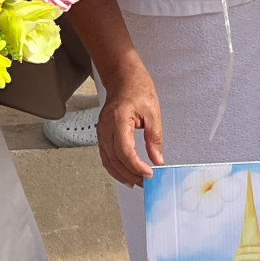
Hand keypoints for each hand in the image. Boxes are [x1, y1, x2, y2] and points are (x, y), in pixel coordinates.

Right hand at [97, 69, 162, 186]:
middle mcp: (106, 127)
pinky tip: (125, 173)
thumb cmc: (137, 89)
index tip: (149, 173)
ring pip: (108, 161)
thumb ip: (155, 138)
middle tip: (145, 182)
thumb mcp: (153, 112)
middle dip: (130, 174)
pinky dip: (115, 167)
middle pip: (115, 159)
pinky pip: (106, 156)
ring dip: (121, 174)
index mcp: (118, 119)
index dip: (136, 166)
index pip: (125, 151)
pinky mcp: (102, 134)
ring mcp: (101, 131)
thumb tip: (158, 160)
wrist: (123, 78)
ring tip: (137, 182)